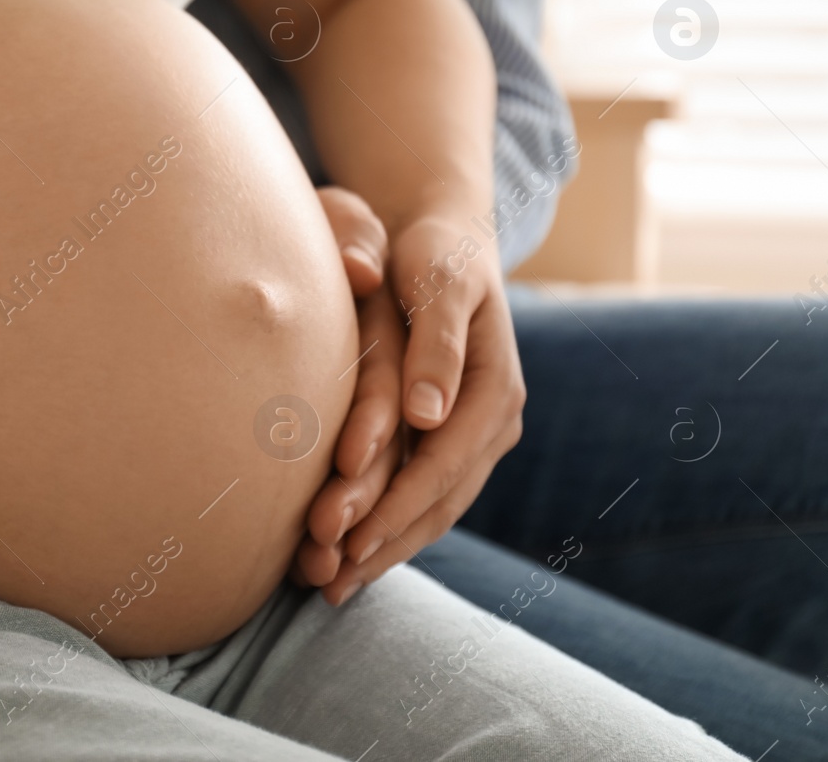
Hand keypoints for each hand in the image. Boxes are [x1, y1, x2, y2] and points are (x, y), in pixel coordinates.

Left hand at [310, 211, 525, 603]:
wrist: (445, 240)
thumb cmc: (433, 252)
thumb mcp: (437, 281)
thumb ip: (435, 344)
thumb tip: (427, 415)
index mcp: (497, 390)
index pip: (444, 465)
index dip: (398, 506)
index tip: (350, 539)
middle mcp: (495, 423)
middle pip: (440, 501)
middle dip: (385, 544)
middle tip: (330, 582)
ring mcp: (477, 436)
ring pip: (433, 510)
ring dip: (384, 550)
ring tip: (330, 585)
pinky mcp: (451, 439)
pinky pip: (423, 496)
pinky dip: (387, 528)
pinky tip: (346, 554)